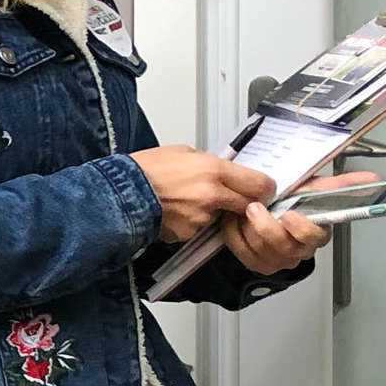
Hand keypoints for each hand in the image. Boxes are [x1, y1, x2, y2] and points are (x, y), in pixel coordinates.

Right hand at [131, 146, 276, 242]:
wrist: (120, 193)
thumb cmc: (146, 169)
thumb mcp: (183, 152)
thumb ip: (209, 162)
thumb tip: (222, 168)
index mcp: (214, 170)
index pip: (259, 184)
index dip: (265, 188)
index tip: (263, 189)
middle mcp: (213, 195)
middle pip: (248, 205)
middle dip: (245, 203)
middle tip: (235, 198)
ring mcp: (201, 217)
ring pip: (221, 217)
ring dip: (213, 212)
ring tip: (187, 200)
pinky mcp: (188, 233)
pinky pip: (198, 228)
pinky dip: (191, 222)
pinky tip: (175, 211)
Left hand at [220, 194, 334, 274]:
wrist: (261, 202)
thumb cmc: (290, 196)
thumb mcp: (315, 185)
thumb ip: (345, 184)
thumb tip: (375, 180)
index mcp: (317, 233)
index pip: (313, 238)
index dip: (300, 229)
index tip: (288, 214)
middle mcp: (300, 250)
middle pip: (285, 249)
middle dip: (266, 228)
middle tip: (254, 208)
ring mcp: (279, 260)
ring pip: (263, 254)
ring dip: (248, 230)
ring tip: (244, 212)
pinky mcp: (259, 263)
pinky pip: (245, 256)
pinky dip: (236, 238)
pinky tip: (236, 223)